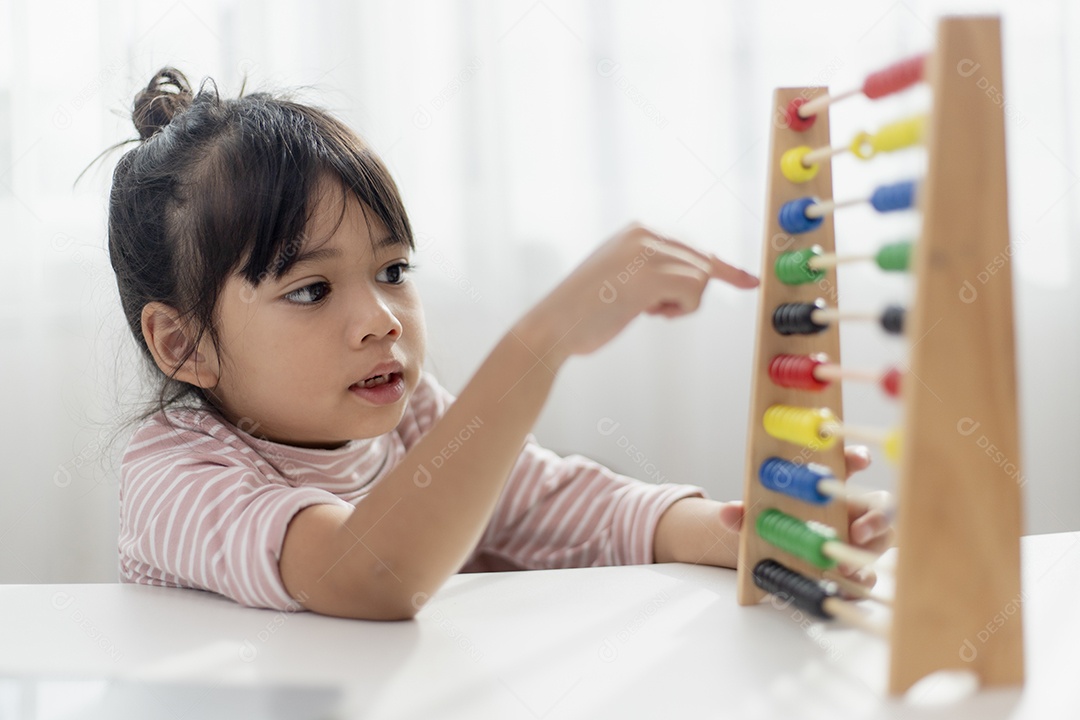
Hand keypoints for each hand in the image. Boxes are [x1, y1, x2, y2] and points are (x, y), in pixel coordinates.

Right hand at [516, 222, 757, 363]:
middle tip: (658, 311)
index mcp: (637, 231)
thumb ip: (655, 270)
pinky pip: (694, 292)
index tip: (749, 280)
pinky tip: (647, 313)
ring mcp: (648, 251)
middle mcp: (645, 233)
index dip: (723, 268)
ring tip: (643, 311)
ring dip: (681, 304)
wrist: (552, 326)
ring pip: (701, 278)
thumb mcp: (623, 278)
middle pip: (702, 262)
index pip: (692, 247)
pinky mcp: (652, 274)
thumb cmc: (585, 311)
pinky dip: (680, 310)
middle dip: (690, 293)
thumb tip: (698, 276)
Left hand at [715, 445, 893, 585]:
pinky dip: (860, 581)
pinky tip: (844, 587)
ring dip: (868, 552)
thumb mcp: (751, 518)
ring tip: (843, 565)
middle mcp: (850, 510)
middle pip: (880, 506)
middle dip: (876, 515)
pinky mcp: (854, 569)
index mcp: (827, 486)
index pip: (848, 464)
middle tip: (857, 530)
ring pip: (881, 541)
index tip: (859, 460)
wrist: (765, 555)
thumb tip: (728, 512)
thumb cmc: (767, 524)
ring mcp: (857, 540)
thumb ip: (741, 515)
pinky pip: (867, 575)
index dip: (857, 458)